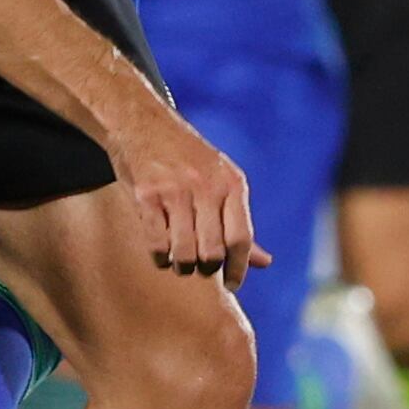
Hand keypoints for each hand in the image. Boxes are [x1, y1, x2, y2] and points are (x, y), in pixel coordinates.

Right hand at [107, 102, 268, 288]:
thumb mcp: (222, 182)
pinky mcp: (146, 196)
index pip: (242, 239)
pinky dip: (160, 258)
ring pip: (185, 254)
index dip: (239, 269)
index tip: (232, 285)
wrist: (142, 123)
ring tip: (180, 261)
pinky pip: (157, 245)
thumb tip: (265, 262)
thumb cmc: (187, 159)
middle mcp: (207, 187)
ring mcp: (175, 191)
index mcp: (232, 184)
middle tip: (201, 268)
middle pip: (213, 253)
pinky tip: (161, 252)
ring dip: (182, 267)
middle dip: (208, 270)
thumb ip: (240, 223)